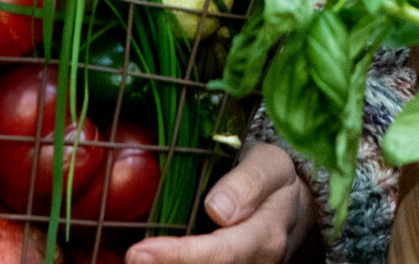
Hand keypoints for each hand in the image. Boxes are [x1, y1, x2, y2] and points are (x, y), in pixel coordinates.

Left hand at [127, 144, 313, 263]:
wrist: (289, 207)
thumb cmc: (273, 180)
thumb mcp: (269, 165)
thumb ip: (248, 182)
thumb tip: (217, 209)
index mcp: (265, 235)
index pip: (221, 253)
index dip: (180, 256)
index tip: (140, 251)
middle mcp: (255, 263)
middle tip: (129, 259)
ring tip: (133, 261)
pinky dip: (172, 263)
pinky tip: (150, 259)